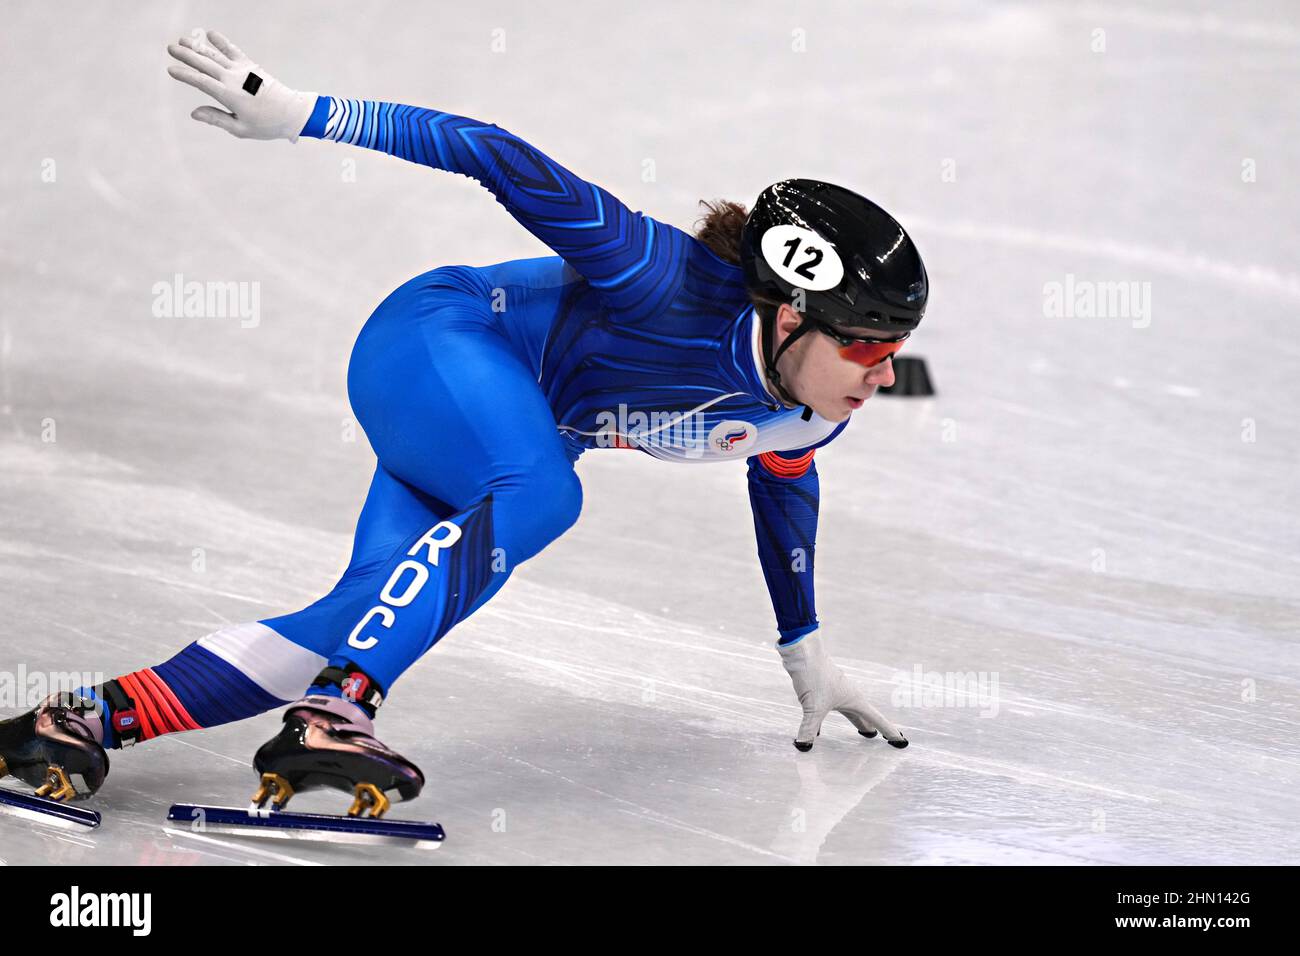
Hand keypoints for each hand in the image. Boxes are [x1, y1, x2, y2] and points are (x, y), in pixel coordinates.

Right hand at [166, 29, 315, 141]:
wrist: (292, 112)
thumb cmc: (266, 125)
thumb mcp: (240, 128)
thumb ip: (216, 118)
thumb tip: (194, 113)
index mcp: (229, 95)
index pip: (201, 81)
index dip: (185, 75)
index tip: (171, 70)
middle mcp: (234, 79)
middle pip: (205, 63)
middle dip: (187, 55)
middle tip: (170, 48)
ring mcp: (243, 70)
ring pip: (216, 55)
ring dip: (199, 46)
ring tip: (183, 39)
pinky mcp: (251, 66)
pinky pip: (233, 51)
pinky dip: (222, 43)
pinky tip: (211, 34)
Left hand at [777, 630, 907, 751]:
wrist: (802, 651)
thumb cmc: (813, 675)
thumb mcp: (812, 706)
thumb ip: (809, 728)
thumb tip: (803, 747)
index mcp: (854, 700)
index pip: (877, 719)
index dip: (889, 731)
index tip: (900, 741)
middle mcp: (848, 695)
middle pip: (864, 715)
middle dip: (872, 726)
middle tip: (883, 738)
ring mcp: (835, 690)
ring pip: (848, 710)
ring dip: (854, 721)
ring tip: (861, 731)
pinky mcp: (822, 688)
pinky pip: (829, 708)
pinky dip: (826, 721)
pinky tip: (819, 732)